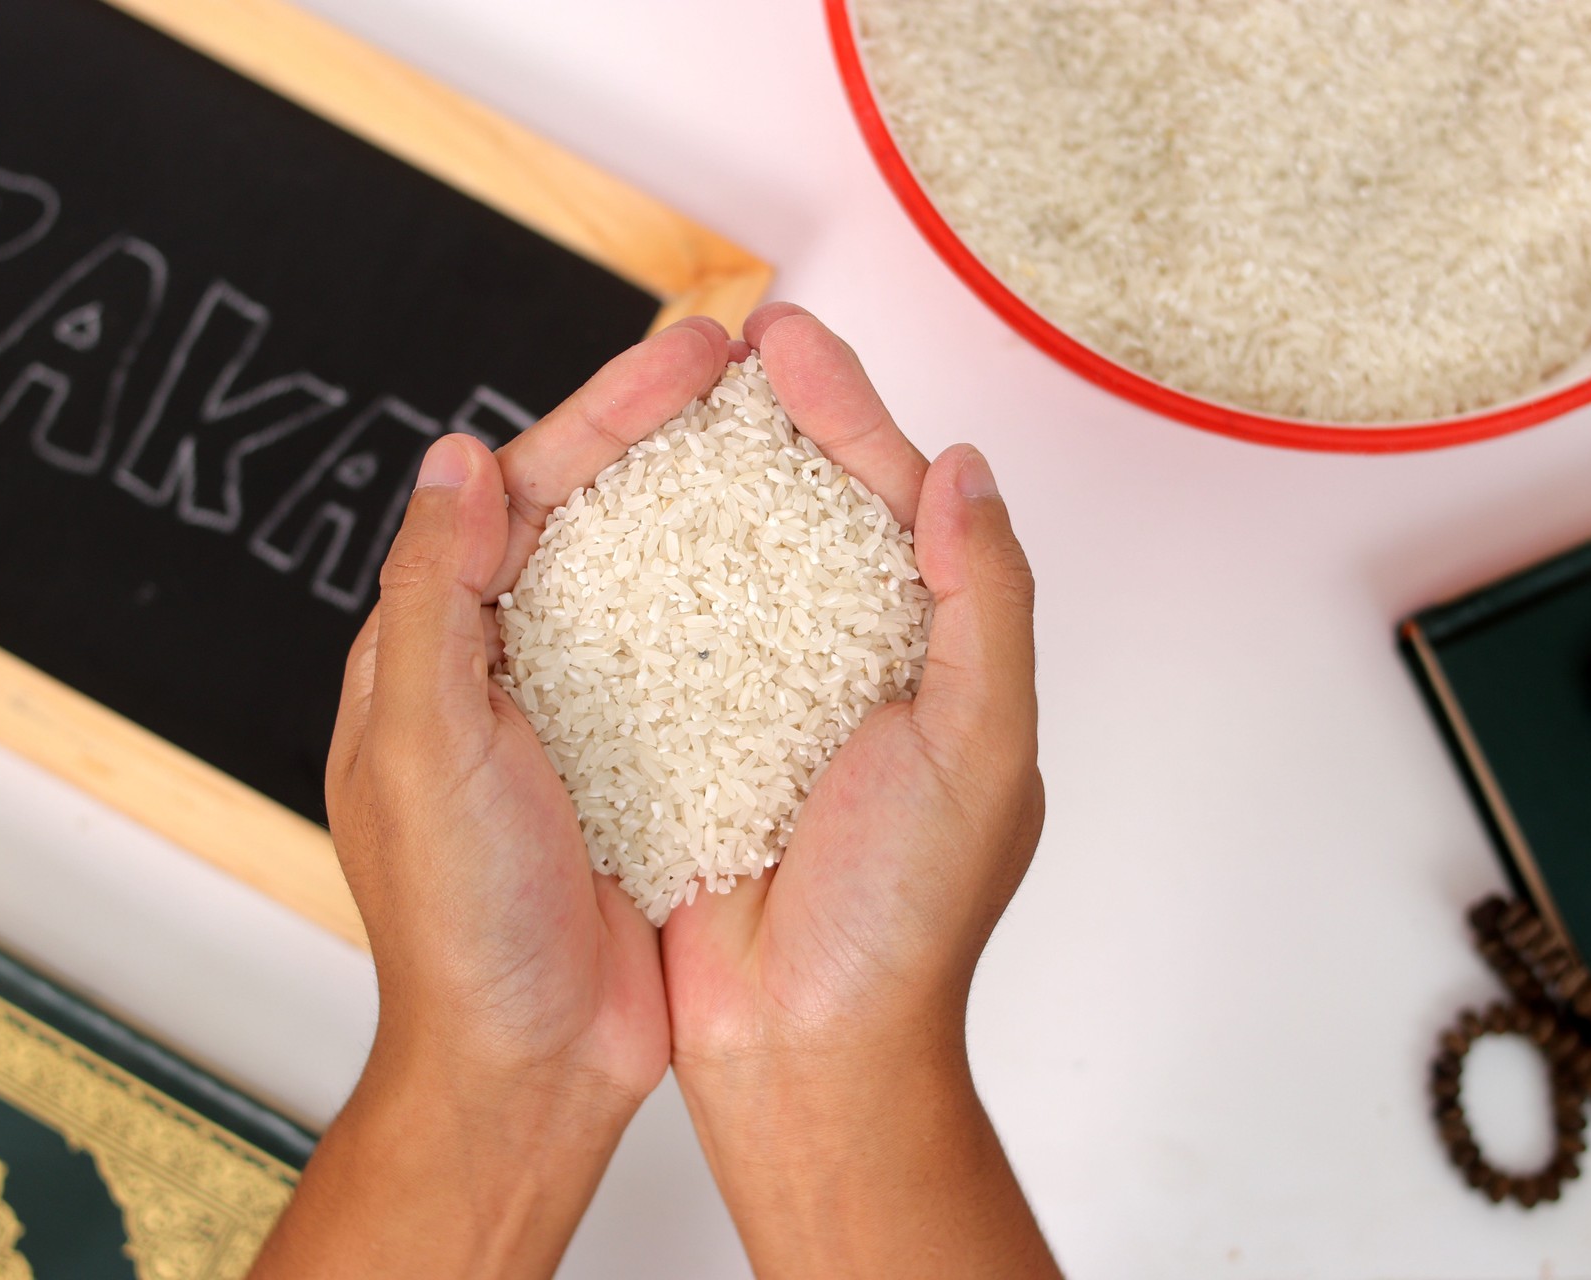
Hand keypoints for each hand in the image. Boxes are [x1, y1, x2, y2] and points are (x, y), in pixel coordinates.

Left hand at [252, 317, 736, 1278]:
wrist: (529, 1062)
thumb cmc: (462, 924)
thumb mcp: (427, 746)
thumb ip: (435, 599)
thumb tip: (456, 461)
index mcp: (433, 650)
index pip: (521, 492)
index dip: (608, 414)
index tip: (693, 360)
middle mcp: (500, 667)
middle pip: (587, 513)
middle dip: (662, 432)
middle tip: (750, 365)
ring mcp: (572, 714)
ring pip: (641, 574)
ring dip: (702, 502)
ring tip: (778, 438)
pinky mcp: (636, 762)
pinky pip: (685, 657)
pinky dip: (732, 602)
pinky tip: (791, 572)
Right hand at [662, 305, 1056, 1277]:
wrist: (807, 1048)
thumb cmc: (905, 920)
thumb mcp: (982, 749)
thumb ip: (988, 603)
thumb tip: (966, 471)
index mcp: (934, 660)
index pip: (892, 499)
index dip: (842, 409)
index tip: (782, 340)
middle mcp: (856, 672)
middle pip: (810, 513)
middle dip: (769, 422)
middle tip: (715, 344)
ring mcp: (770, 707)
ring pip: (735, 565)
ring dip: (700, 484)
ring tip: (653, 405)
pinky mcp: (693, 748)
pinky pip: (667, 644)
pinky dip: (643, 579)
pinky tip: (602, 526)